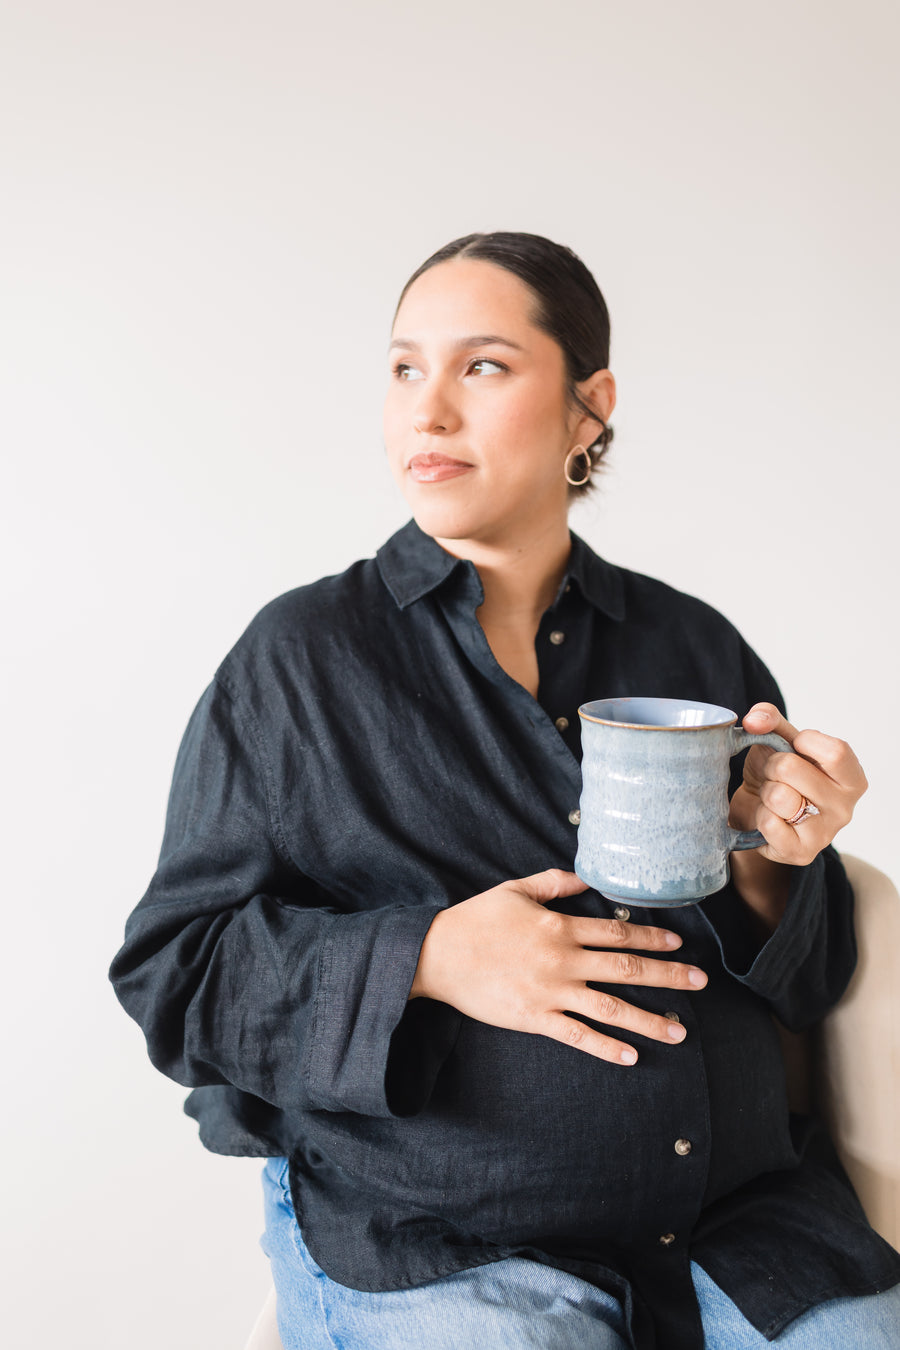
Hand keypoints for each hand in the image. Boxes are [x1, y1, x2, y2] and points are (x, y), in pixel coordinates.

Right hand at [409, 869, 707, 1064]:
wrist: (438, 953)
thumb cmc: (475, 919)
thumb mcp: (515, 889)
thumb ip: (554, 883)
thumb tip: (586, 879)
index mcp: (560, 926)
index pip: (617, 932)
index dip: (652, 937)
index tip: (679, 944)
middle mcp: (563, 959)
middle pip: (626, 968)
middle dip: (668, 975)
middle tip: (700, 982)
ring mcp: (551, 991)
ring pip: (611, 1007)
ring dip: (649, 1019)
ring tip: (679, 1032)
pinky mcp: (534, 1017)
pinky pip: (577, 1035)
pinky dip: (605, 1047)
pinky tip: (630, 1056)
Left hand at [728, 703, 867, 864]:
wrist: (758, 812)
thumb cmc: (776, 774)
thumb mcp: (778, 740)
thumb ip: (770, 720)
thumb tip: (754, 719)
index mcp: (851, 777)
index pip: (836, 751)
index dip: (803, 742)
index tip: (794, 747)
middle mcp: (846, 808)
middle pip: (793, 768)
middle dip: (773, 765)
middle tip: (775, 775)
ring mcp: (826, 833)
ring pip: (779, 797)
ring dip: (766, 791)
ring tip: (772, 797)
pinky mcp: (801, 853)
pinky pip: (769, 823)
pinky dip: (759, 816)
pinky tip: (769, 818)